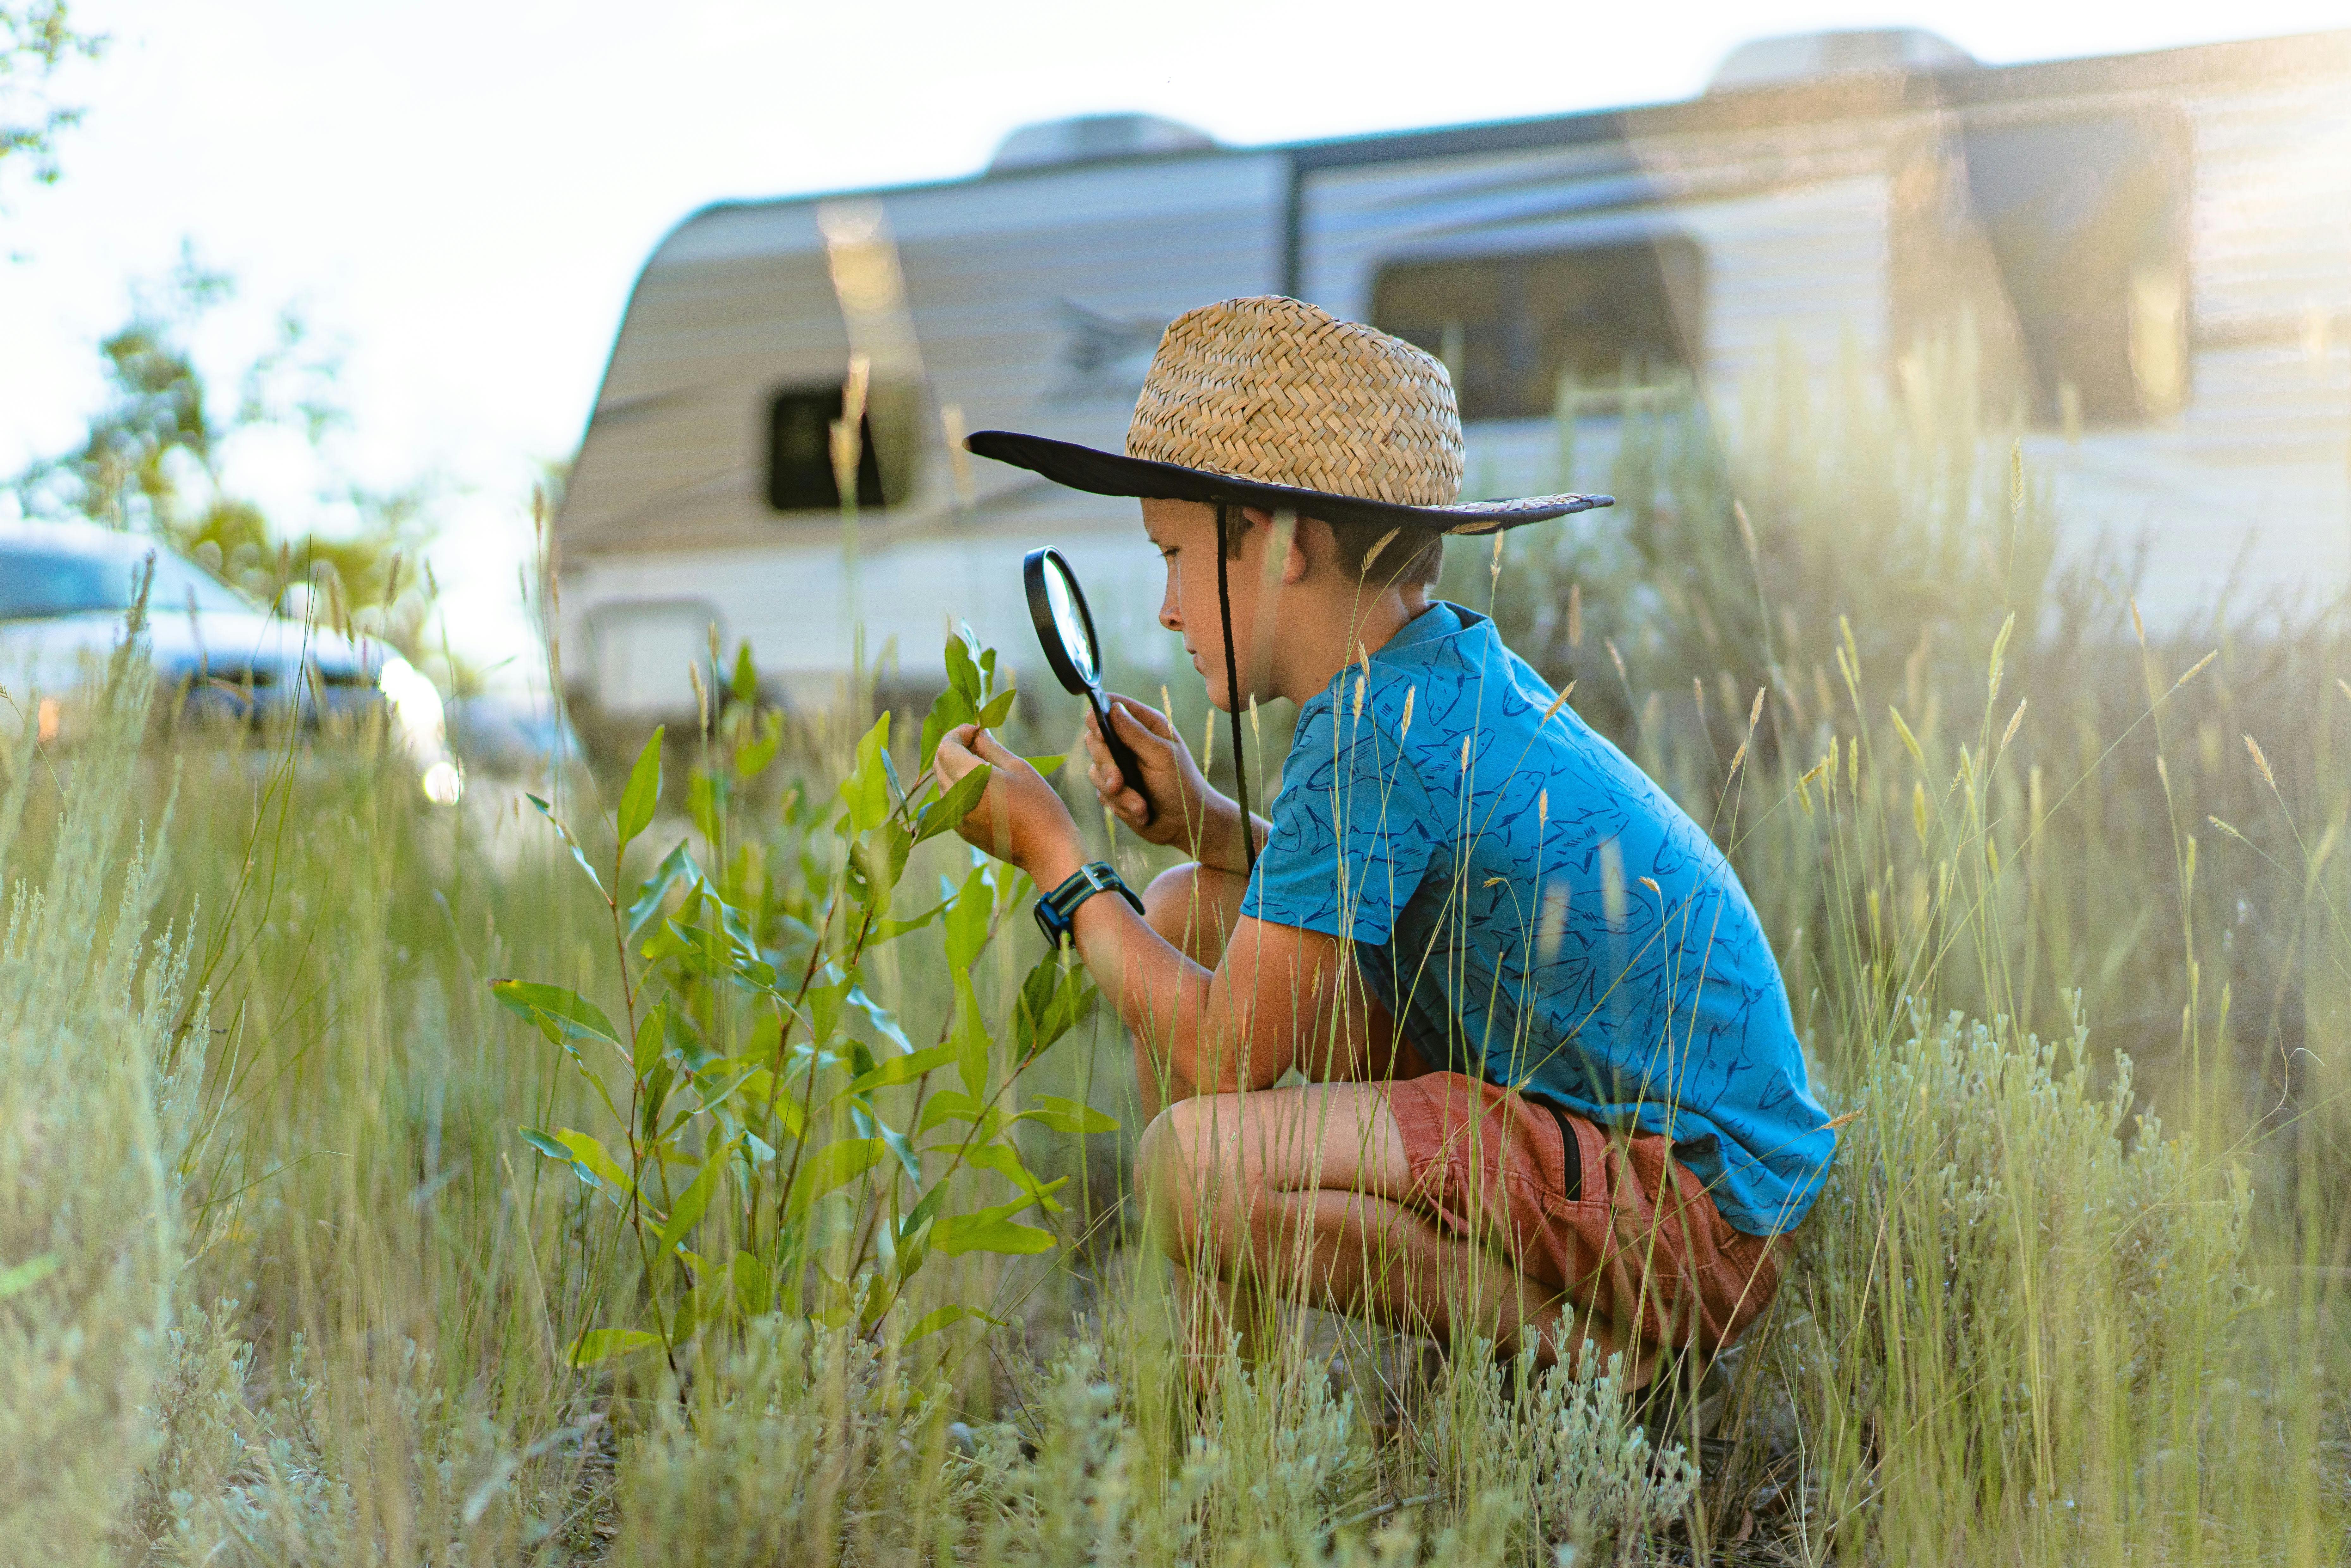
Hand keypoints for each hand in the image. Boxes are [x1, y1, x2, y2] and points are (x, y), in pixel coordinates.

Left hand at [933, 724, 1082, 884]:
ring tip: (985, 765)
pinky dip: (960, 787)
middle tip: (979, 743)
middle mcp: (955, 799)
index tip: (976, 730)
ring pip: (943, 782)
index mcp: (969, 779)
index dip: (958, 733)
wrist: (1046, 849)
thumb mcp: (1017, 767)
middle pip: (940, 763)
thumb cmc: (1038, 804)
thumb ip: (991, 748)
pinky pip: (951, 801)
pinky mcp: (961, 830)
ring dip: (956, 768)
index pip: (946, 747)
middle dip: (955, 748)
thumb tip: (977, 734)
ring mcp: (955, 818)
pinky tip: (984, 786)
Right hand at [1083, 696, 1233, 861]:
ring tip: (1141, 807)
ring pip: (1095, 771)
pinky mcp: (1114, 790)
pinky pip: (1101, 794)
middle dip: (1106, 765)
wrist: (1187, 823)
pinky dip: (1120, 806)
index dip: (1098, 716)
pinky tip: (1141, 813)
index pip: (1110, 707)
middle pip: (1094, 741)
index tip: (1101, 734)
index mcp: (1145, 726)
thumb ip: (1137, 733)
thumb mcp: (1162, 756)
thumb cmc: (1181, 785)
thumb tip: (1113, 708)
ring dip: (1118, 793)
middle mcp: (1128, 743)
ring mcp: (1119, 767)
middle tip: (1118, 783)